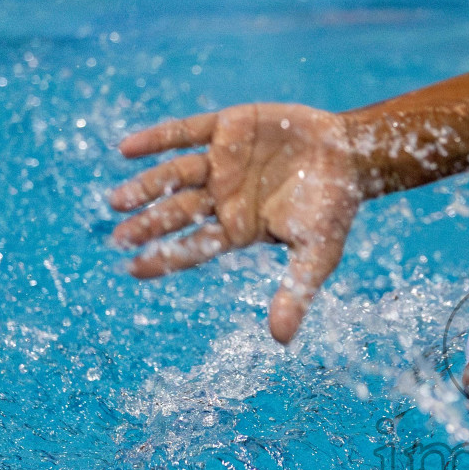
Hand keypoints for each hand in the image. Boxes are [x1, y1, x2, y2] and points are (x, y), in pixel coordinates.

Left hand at [108, 103, 361, 342]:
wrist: (351, 156)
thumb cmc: (334, 209)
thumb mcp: (318, 255)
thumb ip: (297, 292)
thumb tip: (281, 342)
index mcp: (238, 228)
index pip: (195, 246)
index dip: (165, 257)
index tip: (133, 269)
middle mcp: (223, 196)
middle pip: (179, 212)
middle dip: (150, 224)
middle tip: (119, 237)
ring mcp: (222, 161)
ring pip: (177, 174)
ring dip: (147, 186)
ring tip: (117, 200)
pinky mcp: (228, 127)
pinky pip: (186, 131)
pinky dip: (157, 138)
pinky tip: (125, 149)